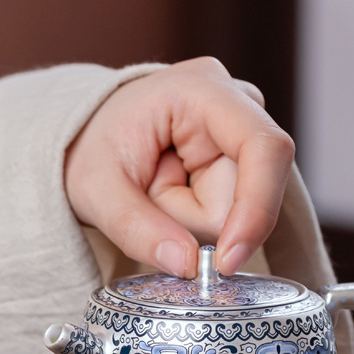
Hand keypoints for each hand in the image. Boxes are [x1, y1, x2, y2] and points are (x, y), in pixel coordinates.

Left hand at [64, 57, 294, 278]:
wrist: (90, 135)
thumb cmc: (92, 148)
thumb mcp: (95, 191)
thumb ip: (137, 229)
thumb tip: (188, 265)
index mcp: (201, 89)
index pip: (263, 147)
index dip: (257, 208)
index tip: (226, 262)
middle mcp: (239, 101)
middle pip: (248, 191)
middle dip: (196, 216)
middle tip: (150, 192)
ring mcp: (249, 128)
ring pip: (241, 208)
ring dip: (194, 218)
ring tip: (159, 187)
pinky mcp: (249, 156)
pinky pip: (237, 212)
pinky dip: (202, 217)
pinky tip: (178, 190)